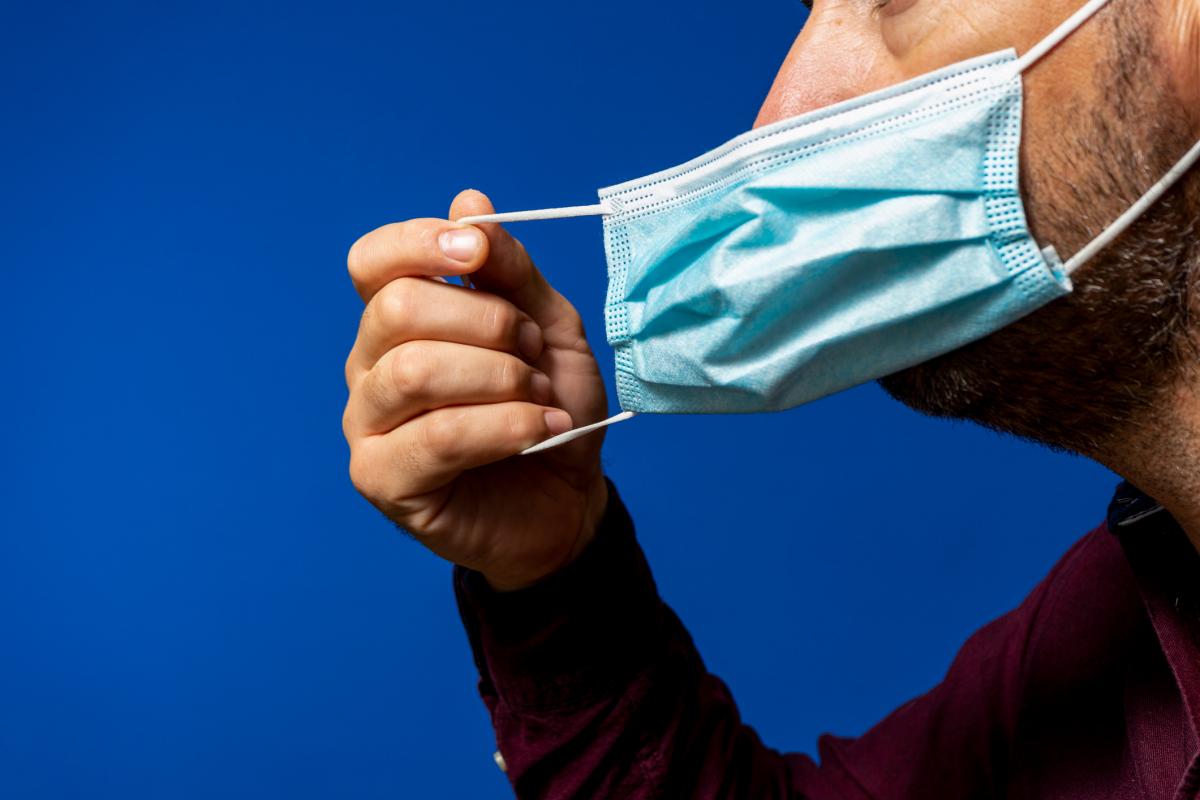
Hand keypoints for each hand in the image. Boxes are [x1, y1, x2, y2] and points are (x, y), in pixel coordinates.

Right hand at [343, 190, 609, 589]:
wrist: (568, 499)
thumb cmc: (548, 406)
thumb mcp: (548, 325)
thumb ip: (509, 270)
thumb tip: (469, 203)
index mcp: (400, 319)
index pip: (373, 261)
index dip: (421, 243)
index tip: (477, 254)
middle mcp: (369, 365)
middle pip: (396, 309)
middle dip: (487, 323)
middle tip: (534, 353)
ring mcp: (367, 424)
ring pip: (414, 371)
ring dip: (500, 377)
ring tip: (541, 396)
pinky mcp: (381, 478)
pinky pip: (438, 436)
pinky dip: (504, 426)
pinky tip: (542, 430)